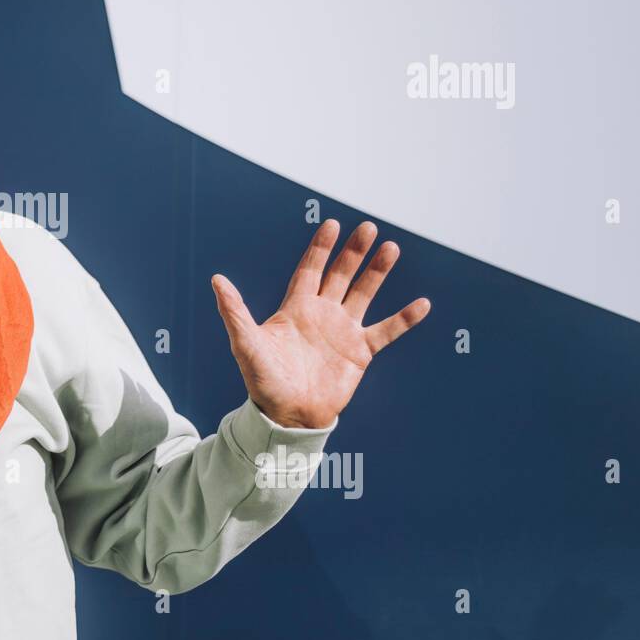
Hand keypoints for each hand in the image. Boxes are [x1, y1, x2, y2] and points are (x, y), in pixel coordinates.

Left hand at [211, 219, 429, 429]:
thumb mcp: (245, 343)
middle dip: (353, 252)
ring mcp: (343, 331)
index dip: (320, 248)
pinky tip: (422, 304)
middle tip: (368, 227)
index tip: (332, 224)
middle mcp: (322, 314)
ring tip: (391, 248)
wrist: (287, 415)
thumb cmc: (263, 380)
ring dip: (378, 272)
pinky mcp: (360, 352)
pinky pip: (387, 331)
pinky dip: (404, 319)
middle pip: (341, 275)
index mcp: (296, 307)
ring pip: (364, 294)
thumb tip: (216, 279)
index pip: (310, 269)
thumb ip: (233, 311)